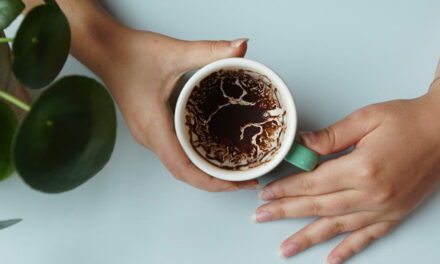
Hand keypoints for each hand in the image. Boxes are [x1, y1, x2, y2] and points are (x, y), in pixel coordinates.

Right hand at [95, 29, 258, 190]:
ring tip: (235, 169)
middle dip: (215, 181)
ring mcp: (149, 134)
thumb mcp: (174, 52)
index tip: (235, 184)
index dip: (210, 181)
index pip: (182, 168)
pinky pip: (175, 152)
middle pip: (184, 172)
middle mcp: (150, 136)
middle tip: (246, 178)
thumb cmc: (130, 54)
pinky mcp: (151, 128)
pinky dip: (196, 157)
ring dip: (205, 171)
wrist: (104, 49)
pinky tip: (213, 150)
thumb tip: (242, 46)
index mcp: (153, 126)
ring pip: (179, 164)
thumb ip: (209, 50)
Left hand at [253, 82, 439, 262]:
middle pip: (318, 207)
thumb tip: (301, 147)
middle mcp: (373, 194)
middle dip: (286, 212)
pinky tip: (331, 259)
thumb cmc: (406, 120)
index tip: (266, 194)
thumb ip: (329, 136)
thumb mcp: (365, 119)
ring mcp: (385, 208)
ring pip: (337, 227)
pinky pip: (367, 237)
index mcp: (362, 168)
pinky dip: (348, 249)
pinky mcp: (395, 214)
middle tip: (261, 218)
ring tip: (285, 249)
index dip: (286, 189)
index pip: (312, 183)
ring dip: (308, 238)